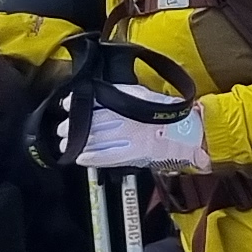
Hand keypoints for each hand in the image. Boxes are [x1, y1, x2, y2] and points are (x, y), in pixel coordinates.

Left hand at [75, 105, 208, 172]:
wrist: (189, 133)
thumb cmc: (168, 114)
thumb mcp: (144, 95)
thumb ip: (124, 93)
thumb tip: (98, 93)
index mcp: (131, 99)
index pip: (97, 101)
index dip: (79, 103)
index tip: (66, 104)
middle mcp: (128, 116)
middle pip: (92, 120)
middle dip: (74, 125)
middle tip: (61, 128)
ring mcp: (130, 136)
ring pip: (96, 138)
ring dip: (78, 142)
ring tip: (65, 143)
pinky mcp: (133, 154)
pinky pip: (107, 156)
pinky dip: (91, 158)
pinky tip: (80, 158)